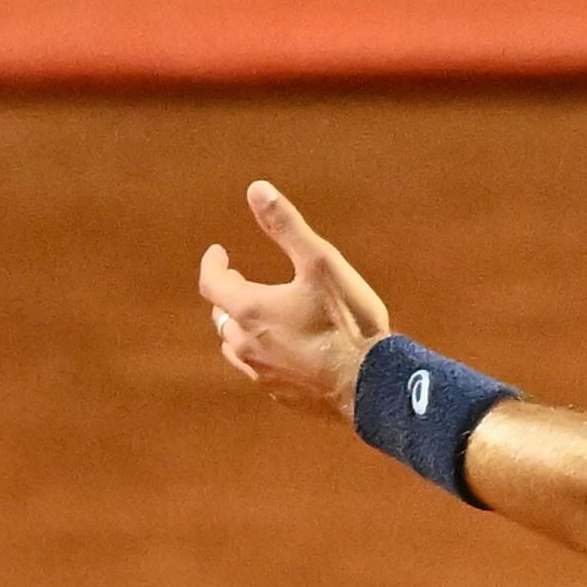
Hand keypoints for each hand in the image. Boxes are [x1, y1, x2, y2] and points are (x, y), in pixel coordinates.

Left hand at [196, 181, 391, 422]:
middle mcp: (247, 344)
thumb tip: (257, 188)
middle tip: (242, 287)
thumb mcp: (322, 264)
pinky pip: (263, 375)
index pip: (212, 282)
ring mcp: (264, 374)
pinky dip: (268, 359)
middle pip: (222, 319)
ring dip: (243, 333)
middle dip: (228, 300)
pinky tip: (288, 356)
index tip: (221, 254)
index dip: (213, 264)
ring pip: (237, 350)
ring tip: (261, 324)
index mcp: (249, 309)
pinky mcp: (284, 397)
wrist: (374, 387)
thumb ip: (287, 227)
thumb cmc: (350, 323)